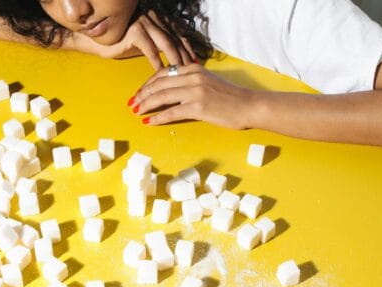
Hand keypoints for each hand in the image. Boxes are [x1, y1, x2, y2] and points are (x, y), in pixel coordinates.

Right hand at [94, 10, 196, 69]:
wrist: (102, 41)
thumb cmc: (125, 43)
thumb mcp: (148, 42)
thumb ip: (162, 45)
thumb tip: (180, 59)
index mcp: (160, 18)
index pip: (180, 33)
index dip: (189, 48)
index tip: (197, 62)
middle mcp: (154, 17)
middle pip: (176, 38)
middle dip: (185, 56)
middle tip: (192, 71)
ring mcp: (144, 22)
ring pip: (166, 43)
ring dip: (175, 59)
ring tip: (180, 73)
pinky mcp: (135, 31)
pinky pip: (150, 49)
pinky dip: (157, 61)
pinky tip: (161, 72)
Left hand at [130, 64, 256, 128]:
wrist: (249, 105)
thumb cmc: (231, 97)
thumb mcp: (209, 82)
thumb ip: (192, 82)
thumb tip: (174, 91)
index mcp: (194, 68)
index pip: (164, 73)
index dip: (148, 84)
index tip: (140, 93)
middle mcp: (192, 77)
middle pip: (159, 84)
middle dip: (143, 95)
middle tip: (133, 104)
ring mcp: (195, 92)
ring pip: (161, 97)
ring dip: (146, 105)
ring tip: (137, 112)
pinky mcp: (198, 107)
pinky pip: (171, 112)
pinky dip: (157, 118)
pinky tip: (149, 122)